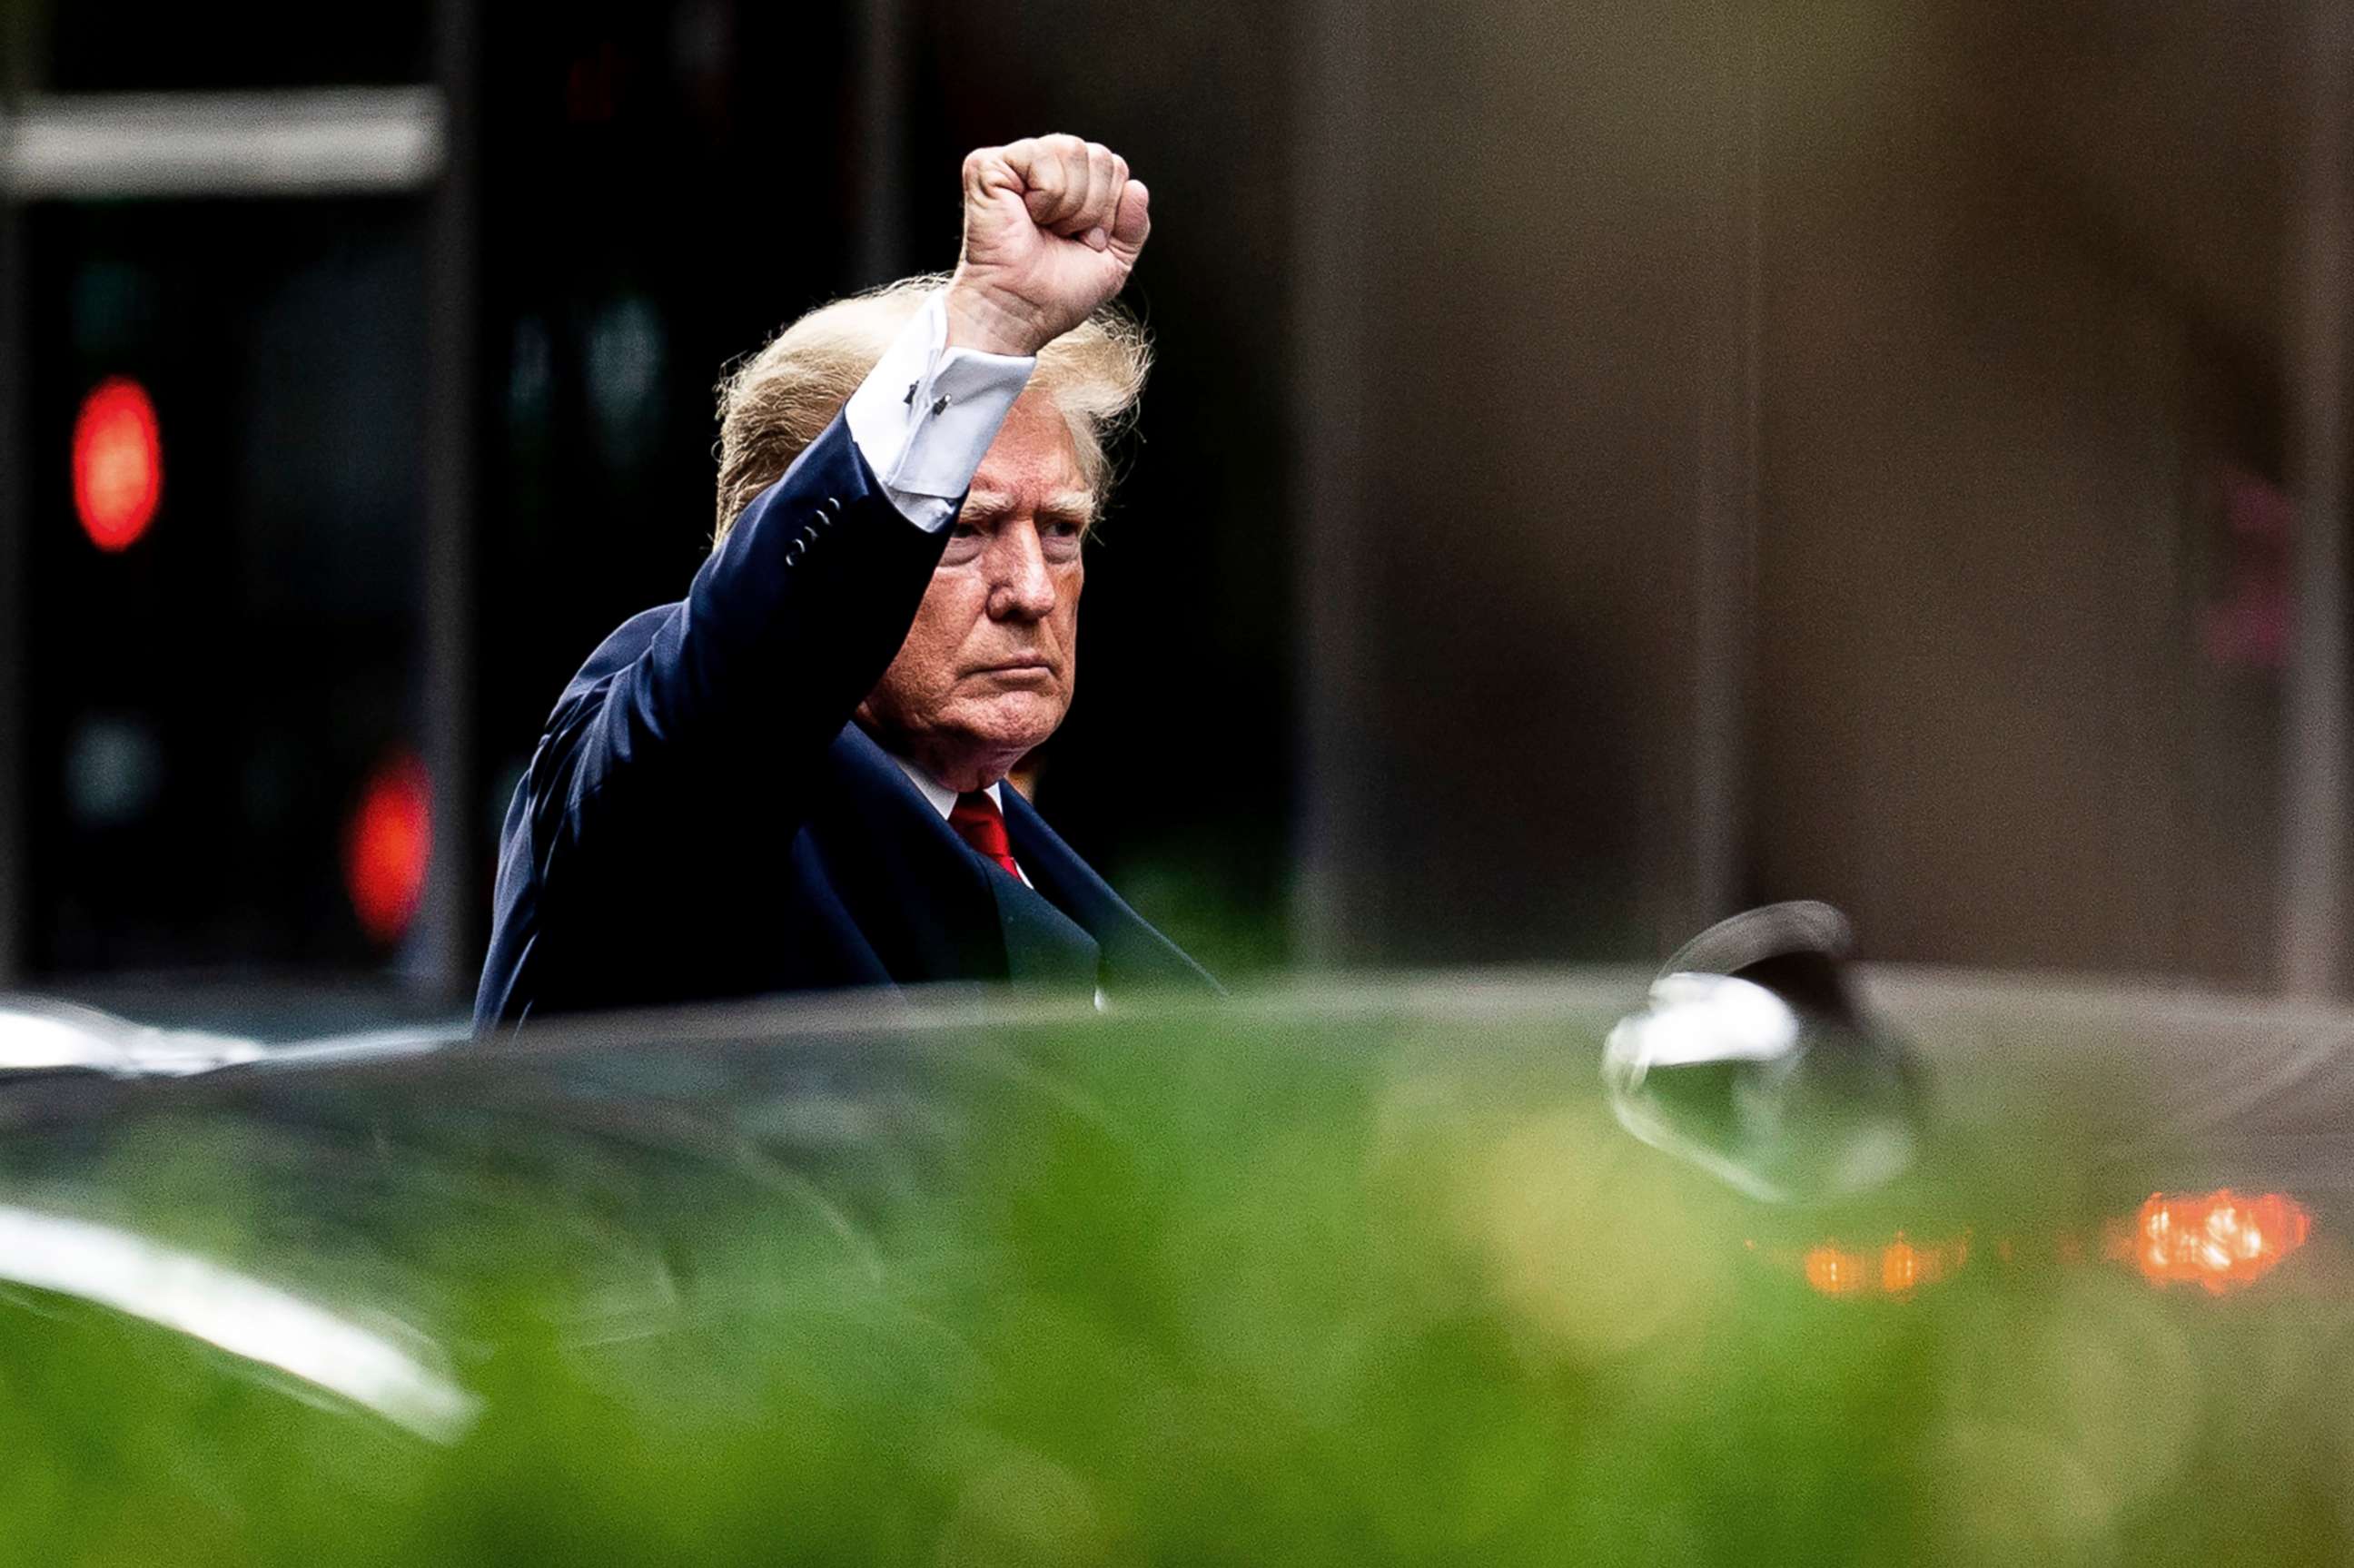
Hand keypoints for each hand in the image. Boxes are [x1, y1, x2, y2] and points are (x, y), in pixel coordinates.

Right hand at [943, 135, 1150, 357]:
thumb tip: (1137, 187)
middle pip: (1099, 155)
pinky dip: (1047, 195)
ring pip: (1073, 149)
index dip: (1110, 209)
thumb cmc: (1055, 293)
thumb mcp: (1114, 262)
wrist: (1021, 312)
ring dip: (1071, 203)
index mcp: (1071, 185)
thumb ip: (1134, 226)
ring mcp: (1015, 164)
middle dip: (1094, 207)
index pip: (1115, 166)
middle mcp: (1044, 168)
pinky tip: (1027, 216)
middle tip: (1064, 236)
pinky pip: (1041, 156)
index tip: (1085, 241)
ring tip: (1047, 227)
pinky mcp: (988, 166)